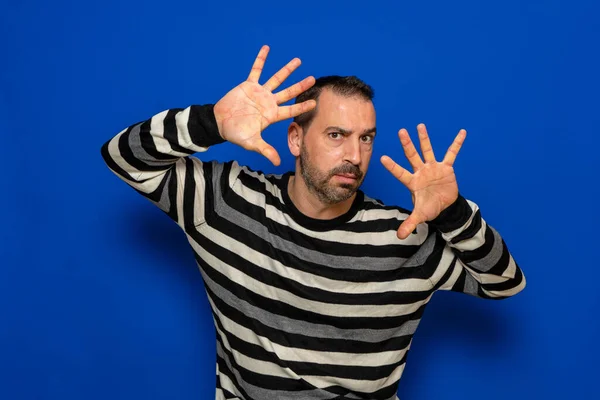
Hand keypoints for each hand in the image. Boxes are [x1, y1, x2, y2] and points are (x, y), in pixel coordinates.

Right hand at [213, 45, 316, 165]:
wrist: (220, 123)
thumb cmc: (236, 133)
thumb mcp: (252, 143)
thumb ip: (265, 150)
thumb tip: (277, 163)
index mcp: (271, 115)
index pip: (290, 110)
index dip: (302, 107)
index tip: (314, 102)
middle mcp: (269, 102)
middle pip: (288, 92)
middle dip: (300, 86)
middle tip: (313, 78)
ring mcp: (260, 92)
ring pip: (276, 79)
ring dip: (287, 70)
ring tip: (298, 61)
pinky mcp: (248, 85)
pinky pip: (256, 70)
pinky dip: (261, 59)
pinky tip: (267, 48)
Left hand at [380, 124, 466, 238]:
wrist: (445, 205)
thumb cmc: (429, 208)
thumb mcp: (420, 216)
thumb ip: (409, 223)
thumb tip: (400, 237)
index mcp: (412, 182)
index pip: (400, 173)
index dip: (392, 166)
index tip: (383, 158)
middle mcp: (420, 171)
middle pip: (412, 156)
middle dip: (407, 145)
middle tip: (400, 131)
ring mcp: (433, 167)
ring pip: (427, 150)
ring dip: (424, 139)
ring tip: (419, 125)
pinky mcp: (446, 167)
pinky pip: (452, 153)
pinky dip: (457, 143)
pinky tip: (461, 132)